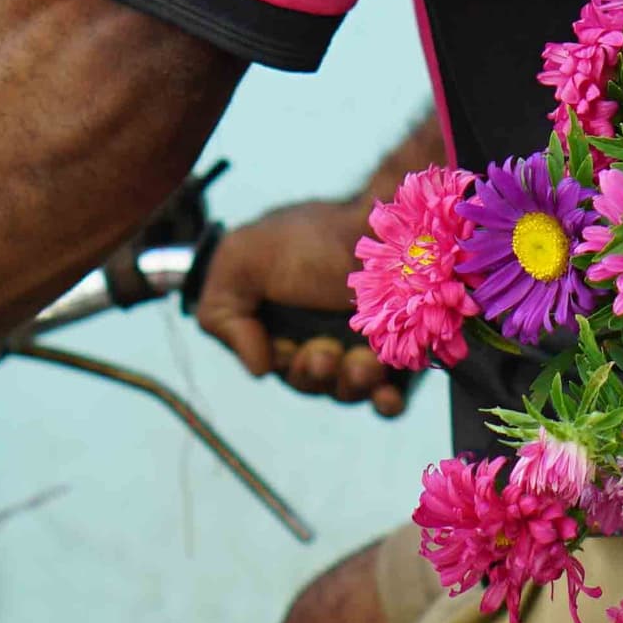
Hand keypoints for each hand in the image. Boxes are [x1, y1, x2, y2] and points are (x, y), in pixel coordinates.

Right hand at [197, 197, 407, 415]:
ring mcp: (363, 344)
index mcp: (283, 320)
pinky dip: (385, 402)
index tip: (287, 348)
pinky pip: (391, 394)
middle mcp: (323, 334)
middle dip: (314, 374)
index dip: (281, 363)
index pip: (276, 364)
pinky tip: (386, 395)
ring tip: (361, 364)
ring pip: (350, 390)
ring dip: (351, 385)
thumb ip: (222, 314)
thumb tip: (259, 368)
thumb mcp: (241, 260)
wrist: (381, 220)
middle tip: (324, 355)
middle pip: (312, 383)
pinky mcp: (401, 351)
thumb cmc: (309, 236)